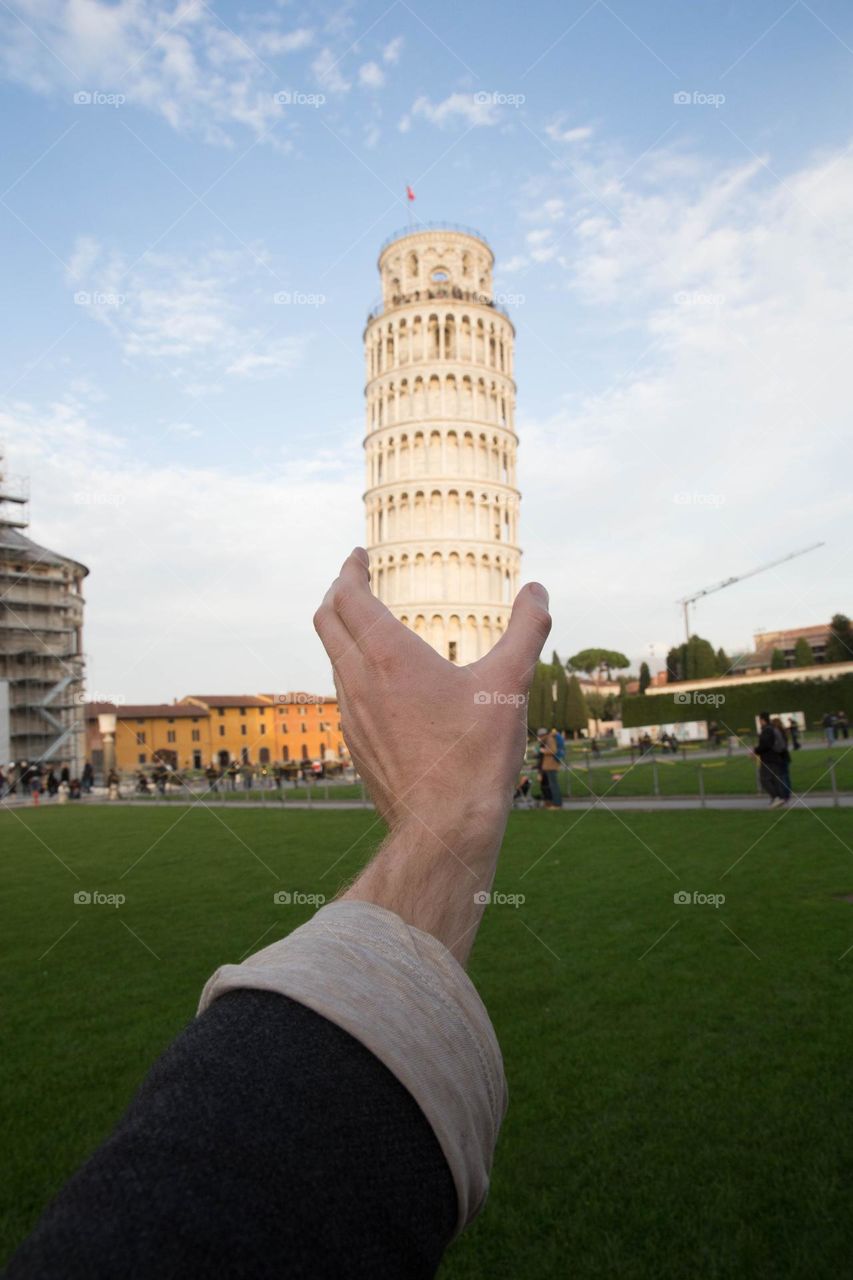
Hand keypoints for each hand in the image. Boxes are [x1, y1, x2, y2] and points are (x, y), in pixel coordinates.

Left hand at [313, 549, 550, 961]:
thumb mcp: (511, 684)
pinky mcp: (356, 745)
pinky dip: (353, 671)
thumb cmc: (475, 755)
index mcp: (386, 655)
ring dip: (344, 633)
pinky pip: (344, 694)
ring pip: (333, 659)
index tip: (359, 556)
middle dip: (337, 593)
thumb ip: (527, 630)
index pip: (346, 596)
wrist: (443, 829)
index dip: (349, 570)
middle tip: (356, 579)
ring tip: (371, 627)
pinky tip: (383, 685)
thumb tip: (539, 591)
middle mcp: (358, 680)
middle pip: (326, 621)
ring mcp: (351, 716)